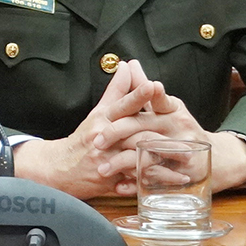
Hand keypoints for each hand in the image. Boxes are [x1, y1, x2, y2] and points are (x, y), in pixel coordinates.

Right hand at [12, 61, 173, 198]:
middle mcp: (103, 137)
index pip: (122, 104)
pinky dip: (157, 179)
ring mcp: (106, 159)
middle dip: (161, 136)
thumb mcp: (97, 113)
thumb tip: (127, 66)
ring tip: (187, 159)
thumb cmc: (82, 139)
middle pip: (134, 132)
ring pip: (138, 156)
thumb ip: (116, 91)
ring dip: (164, 160)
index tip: (153, 86)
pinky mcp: (109, 178)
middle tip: (186, 137)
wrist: (58, 168)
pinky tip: (175, 179)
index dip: (137, 95)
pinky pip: (137, 179)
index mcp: (102, 119)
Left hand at [83, 67, 245, 193]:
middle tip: (95, 141)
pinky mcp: (184, 174)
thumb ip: (144, 88)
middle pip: (144, 128)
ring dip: (123, 162)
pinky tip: (120, 185)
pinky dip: (137, 182)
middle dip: (117, 134)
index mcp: (173, 110)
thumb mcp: (167, 106)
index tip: (134, 94)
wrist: (218, 159)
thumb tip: (128, 64)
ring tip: (102, 168)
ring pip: (148, 155)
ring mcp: (183, 152)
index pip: (157, 99)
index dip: (143, 96)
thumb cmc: (182, 129)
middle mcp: (179, 129)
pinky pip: (156, 179)